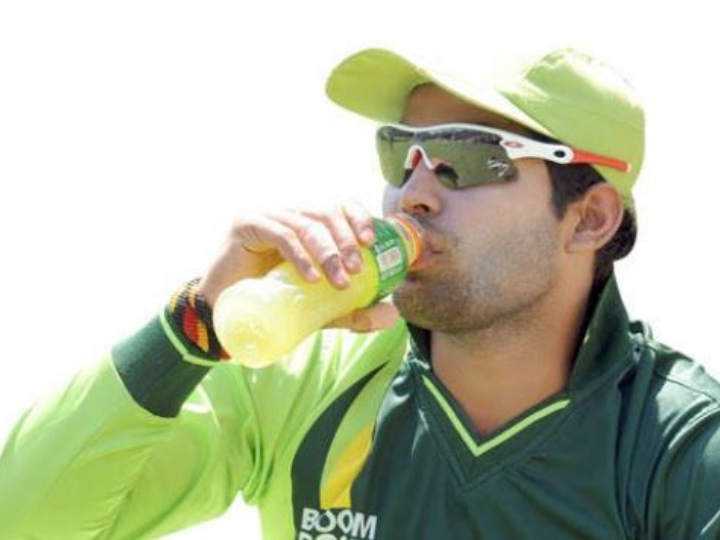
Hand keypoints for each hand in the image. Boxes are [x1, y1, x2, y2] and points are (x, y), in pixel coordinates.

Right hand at [198, 202, 398, 332]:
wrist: (224, 315)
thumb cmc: (275, 303)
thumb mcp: (322, 307)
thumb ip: (354, 309)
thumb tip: (393, 316)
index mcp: (306, 222)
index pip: (337, 206)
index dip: (357, 217)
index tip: (370, 242)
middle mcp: (288, 213)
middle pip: (325, 213)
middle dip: (346, 241)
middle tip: (357, 271)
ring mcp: (266, 216)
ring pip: (306, 225)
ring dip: (328, 253)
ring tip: (339, 282)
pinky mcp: (246, 225)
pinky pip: (281, 235)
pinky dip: (300, 256)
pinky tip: (311, 279)